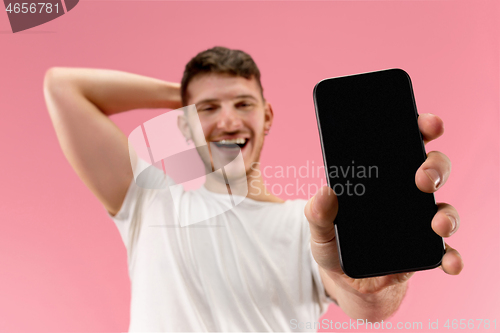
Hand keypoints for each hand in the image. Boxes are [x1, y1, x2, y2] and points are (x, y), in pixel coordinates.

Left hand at [304, 113, 463, 295]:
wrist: (347, 282)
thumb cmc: (335, 245)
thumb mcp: (320, 229)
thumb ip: (317, 214)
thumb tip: (324, 192)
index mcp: (380, 179)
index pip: (402, 144)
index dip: (419, 128)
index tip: (427, 124)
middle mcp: (403, 194)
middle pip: (430, 168)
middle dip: (434, 166)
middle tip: (422, 177)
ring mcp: (418, 221)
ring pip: (442, 206)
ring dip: (447, 213)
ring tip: (437, 224)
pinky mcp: (425, 249)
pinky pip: (446, 250)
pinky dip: (453, 256)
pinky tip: (450, 263)